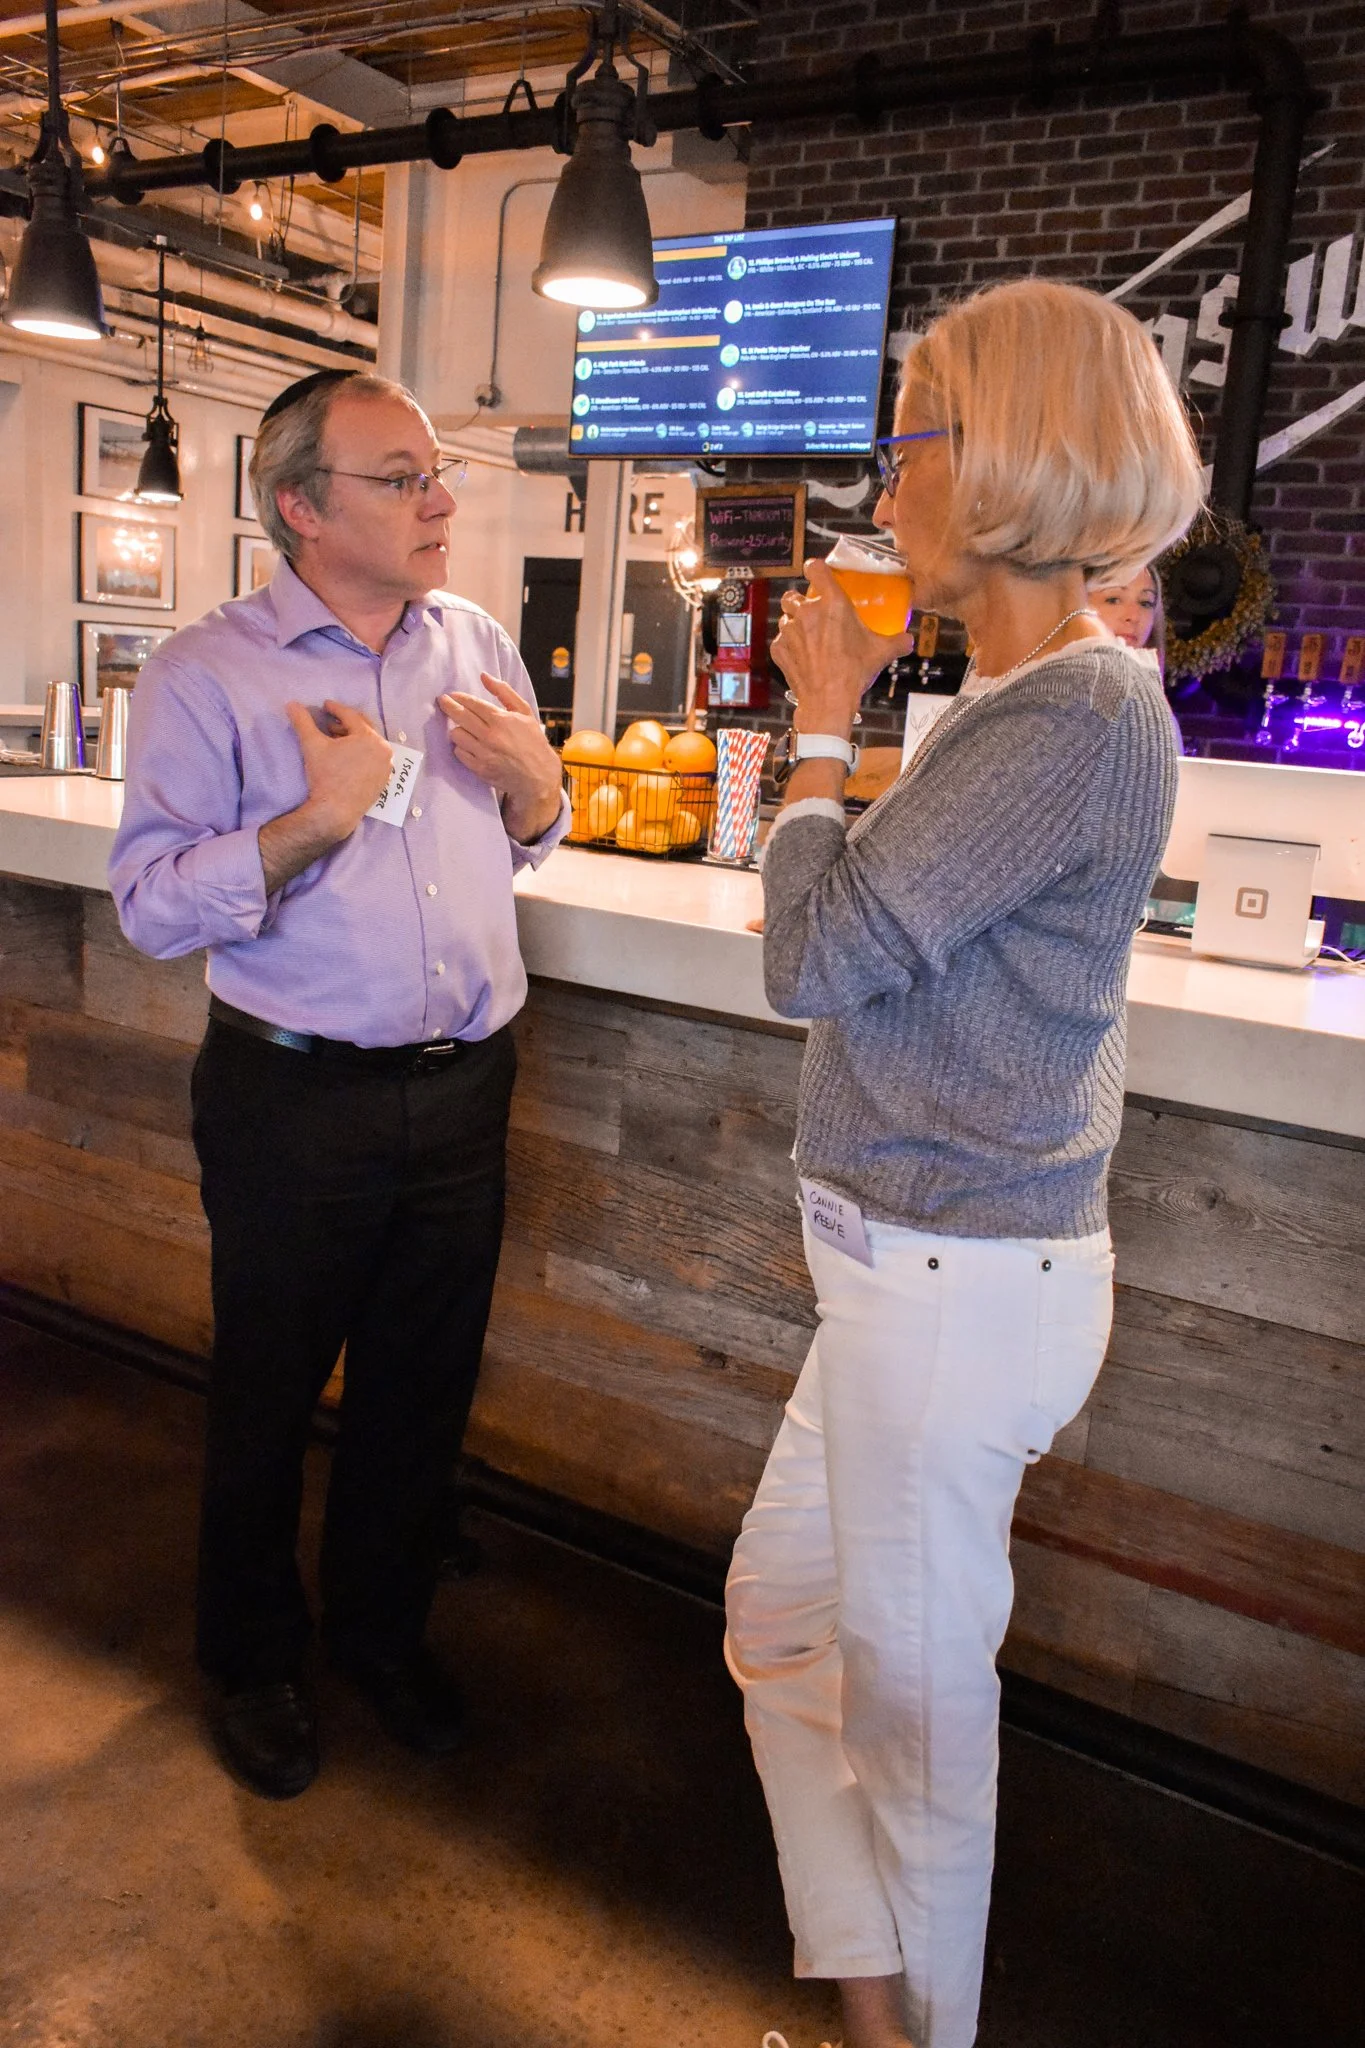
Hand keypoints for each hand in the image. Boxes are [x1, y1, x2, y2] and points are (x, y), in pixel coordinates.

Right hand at [285, 698, 392, 839]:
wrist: (335, 812)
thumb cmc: (325, 776)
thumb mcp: (312, 745)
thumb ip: (302, 722)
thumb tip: (291, 704)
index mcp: (370, 737)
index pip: (351, 716)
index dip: (336, 708)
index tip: (325, 705)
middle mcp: (383, 750)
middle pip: (363, 728)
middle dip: (345, 722)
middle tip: (330, 721)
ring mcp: (386, 766)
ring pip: (369, 744)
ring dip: (353, 738)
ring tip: (335, 738)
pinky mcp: (384, 780)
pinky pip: (373, 759)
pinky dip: (361, 753)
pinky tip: (346, 756)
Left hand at [438, 673, 562, 841]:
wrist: (539, 777)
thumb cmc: (533, 742)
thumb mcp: (525, 712)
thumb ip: (504, 692)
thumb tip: (484, 676)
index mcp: (501, 720)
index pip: (472, 704)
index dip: (459, 698)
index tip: (452, 695)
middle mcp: (490, 736)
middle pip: (459, 717)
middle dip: (448, 706)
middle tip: (442, 701)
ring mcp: (483, 754)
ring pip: (456, 735)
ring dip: (458, 729)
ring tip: (463, 728)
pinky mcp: (479, 769)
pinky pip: (459, 753)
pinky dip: (462, 747)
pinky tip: (469, 745)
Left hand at [773, 559, 915, 738]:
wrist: (828, 700)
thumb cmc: (854, 672)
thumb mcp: (881, 653)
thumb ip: (897, 641)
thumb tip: (908, 640)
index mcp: (832, 603)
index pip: (815, 568)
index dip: (815, 568)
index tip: (817, 572)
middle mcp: (807, 612)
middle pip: (793, 594)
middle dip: (801, 601)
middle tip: (814, 614)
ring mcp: (789, 630)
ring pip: (785, 617)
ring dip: (794, 624)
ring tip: (808, 637)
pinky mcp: (779, 649)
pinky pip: (780, 641)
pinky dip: (789, 646)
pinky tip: (802, 656)